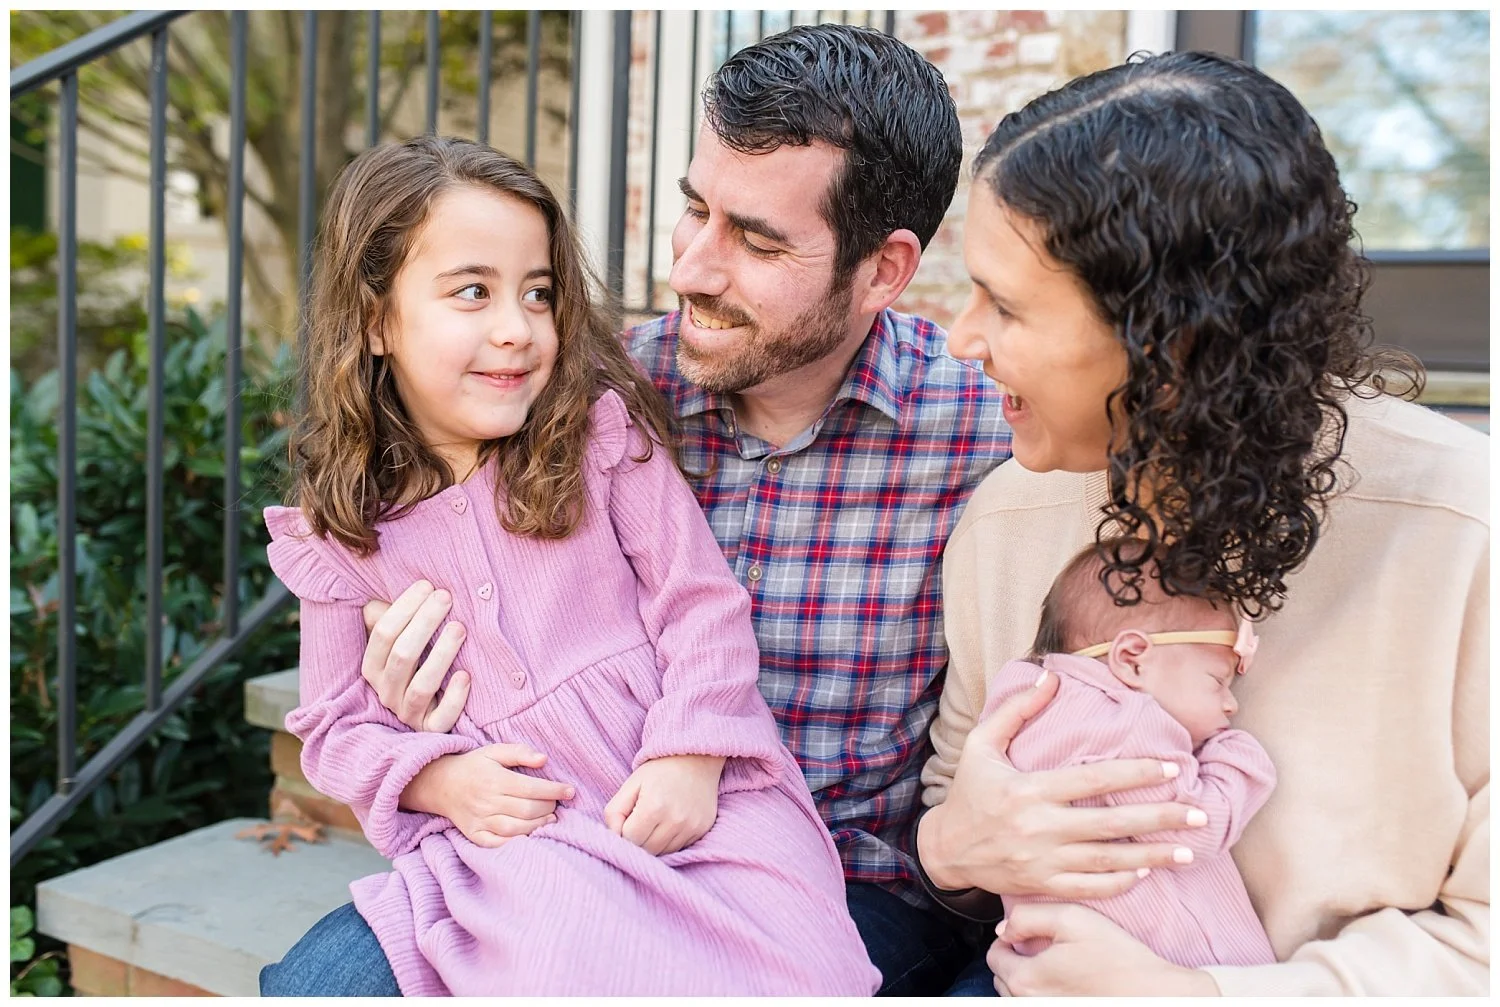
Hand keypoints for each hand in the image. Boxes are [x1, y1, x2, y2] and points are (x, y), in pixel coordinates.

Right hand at [361, 580, 470, 731]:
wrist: (431, 708)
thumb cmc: (416, 661)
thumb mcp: (398, 639)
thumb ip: (387, 618)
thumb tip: (380, 600)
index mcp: (373, 667)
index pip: (383, 634)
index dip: (404, 607)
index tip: (427, 585)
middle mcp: (386, 691)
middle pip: (402, 655)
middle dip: (425, 622)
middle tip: (446, 597)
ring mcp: (408, 713)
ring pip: (421, 686)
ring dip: (441, 655)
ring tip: (459, 628)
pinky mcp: (431, 729)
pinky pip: (441, 718)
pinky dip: (454, 697)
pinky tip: (466, 675)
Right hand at [402, 744, 574, 848]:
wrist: (440, 784)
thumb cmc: (474, 766)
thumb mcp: (494, 751)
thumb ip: (519, 752)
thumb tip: (544, 759)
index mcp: (494, 780)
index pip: (531, 788)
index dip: (554, 791)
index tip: (570, 791)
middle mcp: (486, 802)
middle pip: (526, 810)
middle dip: (548, 808)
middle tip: (557, 804)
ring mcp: (479, 821)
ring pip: (515, 829)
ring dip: (537, 826)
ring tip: (550, 819)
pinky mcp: (474, 835)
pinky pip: (497, 844)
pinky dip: (516, 842)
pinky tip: (530, 835)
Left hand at [604, 754, 724, 855]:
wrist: (695, 758)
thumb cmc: (658, 770)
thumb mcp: (630, 785)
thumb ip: (614, 812)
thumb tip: (614, 837)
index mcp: (653, 807)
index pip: (629, 839)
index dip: (623, 832)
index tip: (627, 820)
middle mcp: (675, 820)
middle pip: (646, 850)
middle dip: (638, 840)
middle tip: (639, 823)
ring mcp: (691, 827)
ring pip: (663, 853)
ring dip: (653, 843)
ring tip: (655, 822)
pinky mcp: (701, 830)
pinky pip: (679, 848)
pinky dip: (670, 841)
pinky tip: (669, 823)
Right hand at [917, 670, 1204, 898]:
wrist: (946, 849)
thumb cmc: (969, 792)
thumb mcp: (981, 744)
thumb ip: (1016, 710)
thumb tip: (1049, 676)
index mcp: (1029, 790)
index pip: (1092, 780)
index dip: (1134, 773)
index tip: (1172, 768)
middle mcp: (1040, 828)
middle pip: (1111, 825)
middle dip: (1160, 819)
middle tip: (1200, 814)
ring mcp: (1043, 862)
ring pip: (1108, 862)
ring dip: (1151, 858)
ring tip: (1187, 852)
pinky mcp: (1043, 886)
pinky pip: (1089, 889)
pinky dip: (1119, 883)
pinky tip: (1144, 874)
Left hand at [987, 902, 1218, 995]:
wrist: (1152, 993)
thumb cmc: (1115, 957)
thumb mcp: (1071, 918)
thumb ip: (1028, 917)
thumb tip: (1004, 928)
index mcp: (1024, 979)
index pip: (994, 956)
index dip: (1009, 939)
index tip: (1028, 934)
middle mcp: (1029, 1004)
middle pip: (1003, 979)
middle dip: (1015, 961)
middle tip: (1043, 947)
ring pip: (1018, 996)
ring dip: (1028, 979)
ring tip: (1056, 965)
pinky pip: (1039, 1004)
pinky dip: (1045, 993)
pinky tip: (1067, 983)